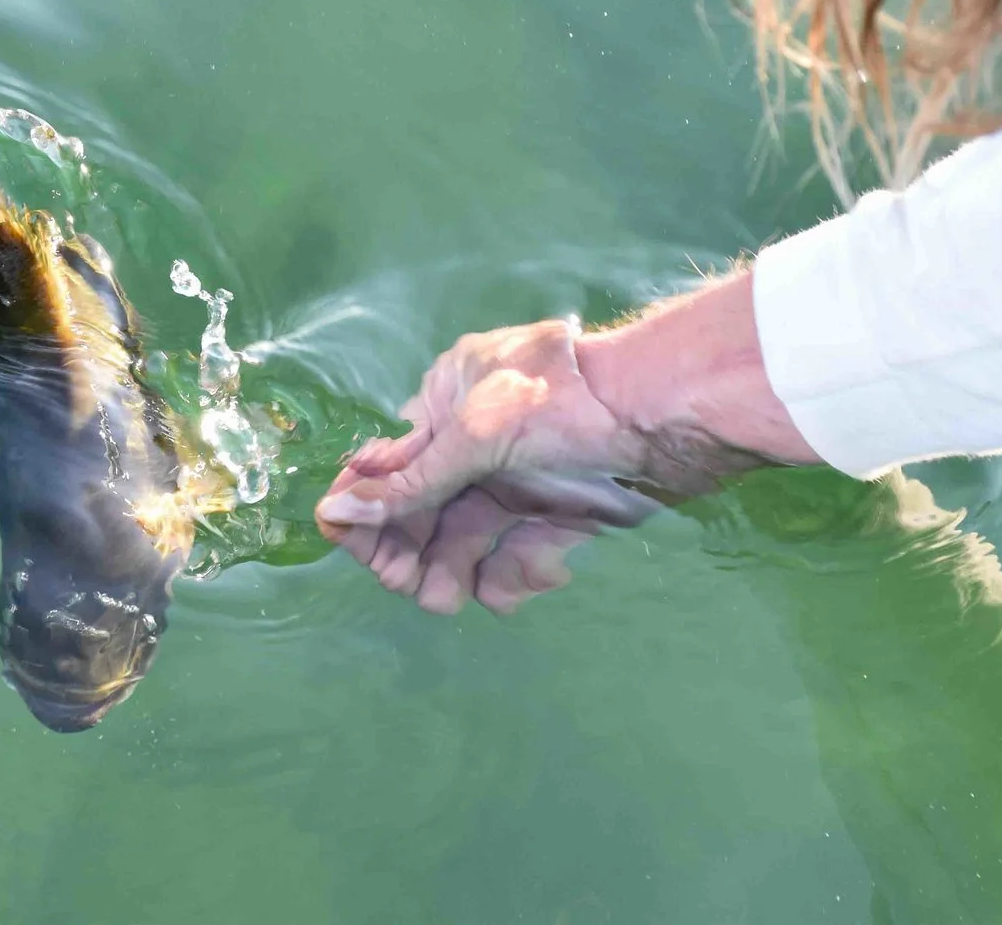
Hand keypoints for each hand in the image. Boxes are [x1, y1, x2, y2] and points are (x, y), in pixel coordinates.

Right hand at [314, 270, 819, 614]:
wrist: (669, 413)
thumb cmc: (562, 406)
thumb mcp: (475, 436)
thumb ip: (408, 482)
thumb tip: (332, 510)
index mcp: (447, 403)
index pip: (388, 468)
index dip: (370, 515)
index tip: (364, 557)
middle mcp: (479, 441)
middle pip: (424, 513)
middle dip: (413, 554)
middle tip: (416, 590)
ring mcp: (522, 479)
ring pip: (470, 541)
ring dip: (455, 573)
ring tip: (453, 598)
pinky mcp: (565, 514)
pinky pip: (521, 555)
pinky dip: (515, 575)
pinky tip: (533, 578)